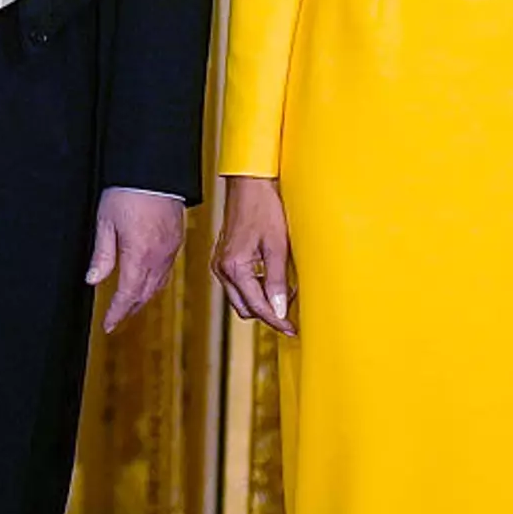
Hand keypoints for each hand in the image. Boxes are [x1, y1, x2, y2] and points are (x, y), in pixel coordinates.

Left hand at [86, 188, 186, 332]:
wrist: (155, 170)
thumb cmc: (129, 190)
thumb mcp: (105, 222)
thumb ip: (102, 255)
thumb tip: (94, 279)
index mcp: (139, 255)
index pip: (128, 295)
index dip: (117, 313)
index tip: (108, 324)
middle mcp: (159, 257)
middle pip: (144, 294)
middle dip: (129, 309)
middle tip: (116, 318)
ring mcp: (170, 250)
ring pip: (158, 285)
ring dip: (143, 298)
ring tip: (130, 305)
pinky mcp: (176, 241)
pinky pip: (167, 271)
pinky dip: (155, 282)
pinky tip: (147, 281)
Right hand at [211, 175, 296, 335]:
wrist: (250, 184)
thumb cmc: (264, 207)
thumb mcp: (278, 246)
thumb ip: (278, 281)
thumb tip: (281, 309)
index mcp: (234, 267)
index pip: (256, 306)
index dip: (276, 320)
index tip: (291, 329)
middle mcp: (223, 269)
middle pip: (245, 308)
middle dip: (269, 313)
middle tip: (292, 313)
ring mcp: (221, 264)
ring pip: (242, 298)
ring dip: (263, 301)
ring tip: (286, 293)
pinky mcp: (225, 259)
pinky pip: (239, 285)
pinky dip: (256, 288)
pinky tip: (274, 280)